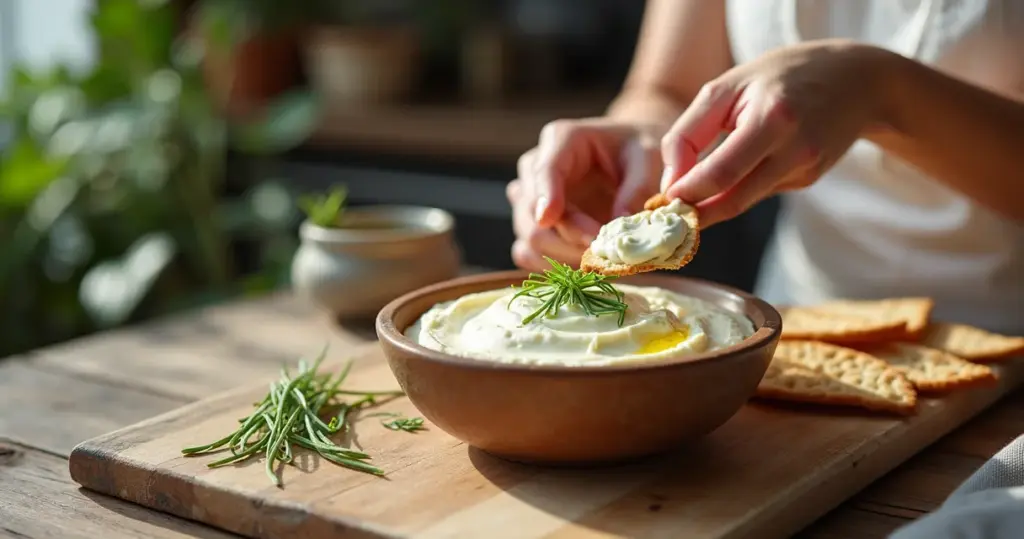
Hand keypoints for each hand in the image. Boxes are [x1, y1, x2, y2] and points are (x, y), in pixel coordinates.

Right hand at [507, 118, 662, 270]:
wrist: (633, 160)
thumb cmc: (640, 152)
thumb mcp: (649, 158)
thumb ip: (637, 187)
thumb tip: (619, 223)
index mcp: (561, 140)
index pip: (544, 170)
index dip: (545, 195)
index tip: (549, 218)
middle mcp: (535, 169)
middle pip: (532, 214)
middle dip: (568, 239)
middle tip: (606, 251)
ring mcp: (530, 199)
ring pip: (530, 240)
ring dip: (565, 258)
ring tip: (603, 260)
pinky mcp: (533, 226)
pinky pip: (528, 255)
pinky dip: (554, 266)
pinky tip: (584, 264)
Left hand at [660, 40, 887, 226]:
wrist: (856, 78)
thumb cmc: (778, 77)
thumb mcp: (726, 88)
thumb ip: (689, 134)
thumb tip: (670, 184)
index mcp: (773, 118)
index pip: (720, 173)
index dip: (686, 194)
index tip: (661, 201)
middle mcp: (796, 148)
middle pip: (733, 199)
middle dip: (696, 213)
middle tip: (667, 217)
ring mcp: (807, 167)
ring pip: (745, 200)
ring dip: (713, 205)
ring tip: (688, 198)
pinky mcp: (810, 178)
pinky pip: (761, 191)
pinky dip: (741, 187)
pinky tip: (745, 165)